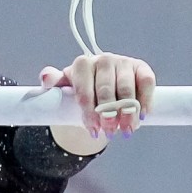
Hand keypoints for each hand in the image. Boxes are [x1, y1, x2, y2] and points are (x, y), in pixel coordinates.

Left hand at [39, 53, 155, 137]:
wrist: (102, 87)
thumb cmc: (83, 89)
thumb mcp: (65, 88)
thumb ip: (54, 83)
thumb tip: (46, 78)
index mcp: (82, 65)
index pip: (84, 92)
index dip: (89, 114)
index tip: (92, 131)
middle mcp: (103, 60)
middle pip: (106, 92)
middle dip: (108, 115)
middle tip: (110, 132)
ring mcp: (123, 62)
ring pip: (127, 89)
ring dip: (128, 113)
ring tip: (127, 130)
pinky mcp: (141, 68)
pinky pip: (146, 82)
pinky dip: (146, 100)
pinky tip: (143, 116)